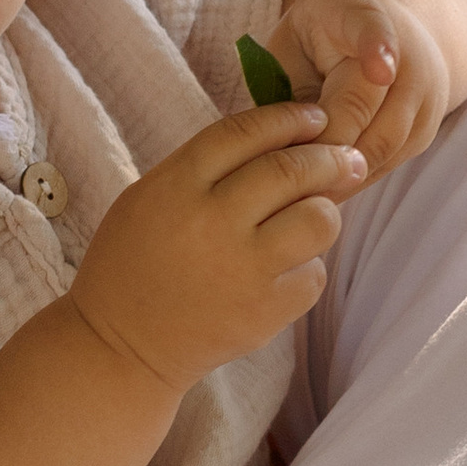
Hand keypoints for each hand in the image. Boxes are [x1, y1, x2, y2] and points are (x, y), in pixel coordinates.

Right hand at [66, 97, 361, 398]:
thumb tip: (288, 142)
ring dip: (326, 211)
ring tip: (315, 216)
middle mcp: (211, 222)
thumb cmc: (136, 264)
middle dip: (330, 158)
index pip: (246, 132)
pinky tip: (286, 270)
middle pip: (291, 169)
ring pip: (318, 219)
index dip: (290, 119)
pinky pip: (313, 274)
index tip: (314, 118)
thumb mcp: (150, 197)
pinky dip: (307, 268)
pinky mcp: (263, 312)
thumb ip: (208, 169)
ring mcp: (241, 269)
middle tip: (346, 160)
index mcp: (176, 186)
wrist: (120, 347)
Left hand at [257, 0, 452, 180]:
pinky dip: (352, 180)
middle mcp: (407, 52)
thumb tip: (271, 145)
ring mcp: (425, 93)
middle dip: (323, 146)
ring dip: (336, 174)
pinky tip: (321, 193)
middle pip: (368, 109)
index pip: (372, 27)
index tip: (382, 70)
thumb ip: (286, 79)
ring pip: (381, 147)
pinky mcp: (427, 129)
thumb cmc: (323, 38)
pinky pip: (388, 164)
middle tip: (281, 181)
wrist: (395, 34)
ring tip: (295, 197)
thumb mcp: (297, 38)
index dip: (378, 47)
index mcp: (360, 15)